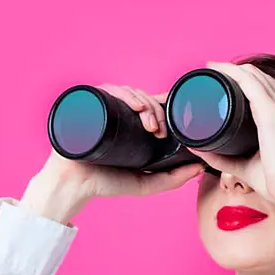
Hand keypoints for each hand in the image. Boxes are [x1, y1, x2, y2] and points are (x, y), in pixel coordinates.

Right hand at [20, 85, 203, 224]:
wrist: (74, 186)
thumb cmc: (104, 183)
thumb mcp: (146, 183)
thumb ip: (173, 179)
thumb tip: (200, 167)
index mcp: (131, 124)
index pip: (152, 105)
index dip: (166, 108)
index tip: (177, 122)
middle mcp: (118, 112)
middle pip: (143, 98)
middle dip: (158, 111)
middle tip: (161, 130)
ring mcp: (103, 106)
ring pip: (129, 92)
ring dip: (145, 104)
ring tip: (151, 125)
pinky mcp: (88, 103)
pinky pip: (108, 89)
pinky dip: (125, 94)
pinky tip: (137, 107)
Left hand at [187, 62, 274, 222]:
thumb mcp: (247, 165)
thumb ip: (223, 157)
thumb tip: (199, 149)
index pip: (266, 87)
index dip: (243, 78)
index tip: (221, 78)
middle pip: (259, 76)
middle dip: (234, 70)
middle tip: (210, 71)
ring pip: (254, 75)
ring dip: (230, 68)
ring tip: (210, 68)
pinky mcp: (274, 113)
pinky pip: (250, 83)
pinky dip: (232, 74)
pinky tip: (218, 70)